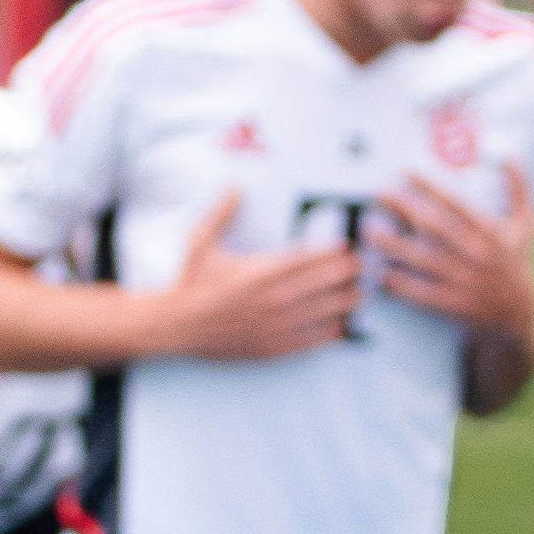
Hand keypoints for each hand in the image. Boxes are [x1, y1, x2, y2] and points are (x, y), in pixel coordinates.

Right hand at [156, 191, 361, 359]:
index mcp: (262, 271)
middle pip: (333, 282)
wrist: (175, 327)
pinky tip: (341, 322)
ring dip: (349, 299)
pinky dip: (337, 329)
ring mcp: (279, 325)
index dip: (338, 250)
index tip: (347, 245)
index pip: (315, 258)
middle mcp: (275, 299)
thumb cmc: (189, 285)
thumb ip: (221, 214)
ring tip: (356, 291)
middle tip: (358, 266)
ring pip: (334, 310)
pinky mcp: (278, 347)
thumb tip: (234, 186)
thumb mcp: (199, 243)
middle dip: (351, 272)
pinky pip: (321, 339)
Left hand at [368, 166, 533, 348]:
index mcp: (492, 232)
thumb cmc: (517, 259)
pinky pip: (421, 293)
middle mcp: (478, 255)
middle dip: (404, 209)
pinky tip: (380, 272)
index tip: (406, 171)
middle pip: (434, 228)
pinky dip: (400, 284)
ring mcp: (464, 281)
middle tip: (379, 193)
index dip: (431, 187)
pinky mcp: (453, 305)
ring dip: (393, 245)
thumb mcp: (527, 222)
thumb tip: (509, 152)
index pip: (457, 204)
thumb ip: (518, 186)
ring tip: (369, 231)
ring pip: (422, 260)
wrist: (518, 313)